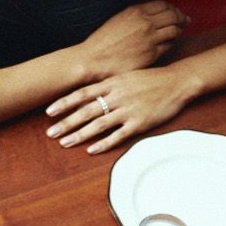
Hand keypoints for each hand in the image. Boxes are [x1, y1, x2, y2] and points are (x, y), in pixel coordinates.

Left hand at [45, 66, 193, 153]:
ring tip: (65, 143)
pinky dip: (104, 143)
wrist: (176, 82)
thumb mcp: (126, 75)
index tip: (49, 111)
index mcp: (112, 83)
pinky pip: (118, 135)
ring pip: (98, 124)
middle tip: (50, 133)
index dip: (64, 103)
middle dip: (66, 123)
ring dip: (79, 135)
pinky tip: (91, 150)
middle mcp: (117, 96)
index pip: (82, 93)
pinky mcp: (139, 123)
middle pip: (86, 111)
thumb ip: (108, 84)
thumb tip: (88, 93)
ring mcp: (128, 110)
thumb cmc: (150, 78)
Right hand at [78, 0, 186, 78]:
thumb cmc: (103, 41)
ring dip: (179, 31)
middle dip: (181, 18)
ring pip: (174, 30)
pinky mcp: (151, 53)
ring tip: (179, 32)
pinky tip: (169, 44)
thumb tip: (149, 12)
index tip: (176, 12)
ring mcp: (150, 38)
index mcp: (136, 11)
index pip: (163, 5)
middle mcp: (145, 22)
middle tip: (185, 22)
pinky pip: (169, 45)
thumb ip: (135, 14)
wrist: (94, 59)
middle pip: (173, 16)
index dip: (172, 9)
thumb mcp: (118, 18)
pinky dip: (172, 43)